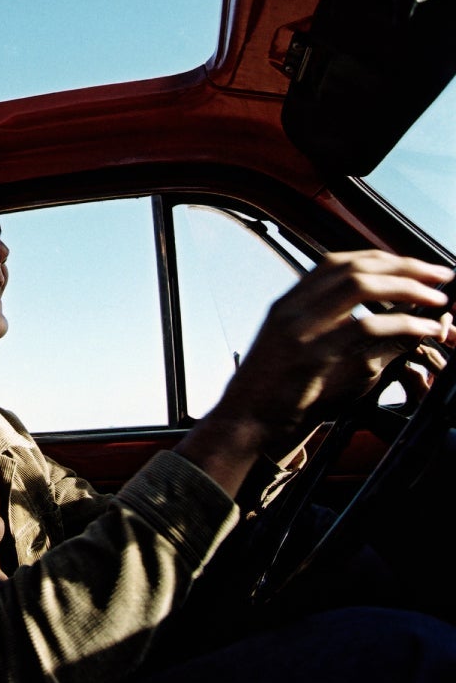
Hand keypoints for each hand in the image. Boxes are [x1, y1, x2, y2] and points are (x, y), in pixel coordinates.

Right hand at [178, 250, 453, 493]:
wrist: (246, 423)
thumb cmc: (279, 394)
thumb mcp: (303, 351)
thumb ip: (336, 330)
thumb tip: (392, 317)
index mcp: (286, 304)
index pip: (338, 262)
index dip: (383, 259)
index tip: (416, 267)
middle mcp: (290, 309)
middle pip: (354, 267)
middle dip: (405, 267)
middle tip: (440, 277)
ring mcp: (298, 329)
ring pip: (360, 287)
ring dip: (408, 289)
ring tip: (438, 301)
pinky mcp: (311, 354)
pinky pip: (366, 327)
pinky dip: (403, 323)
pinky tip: (424, 328)